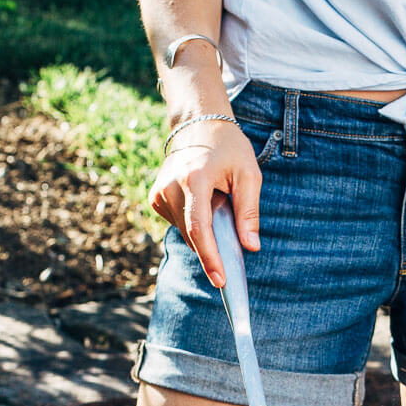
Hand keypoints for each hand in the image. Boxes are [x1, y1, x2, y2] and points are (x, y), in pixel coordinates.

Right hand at [148, 118, 260, 287]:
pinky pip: (178, 224)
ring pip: (185, 232)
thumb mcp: (248, 175)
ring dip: (204, 232)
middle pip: (191, 235)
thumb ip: (248, 212)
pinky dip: (193, 224)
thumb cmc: (229, 149)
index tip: (220, 280)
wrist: (198, 125)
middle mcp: (170, 186)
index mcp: (194, 179)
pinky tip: (202, 202)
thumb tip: (250, 247)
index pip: (200, 229)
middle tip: (229, 251)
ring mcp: (159, 192)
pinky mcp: (155, 197)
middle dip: (211, 250)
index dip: (210, 258)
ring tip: (216, 202)